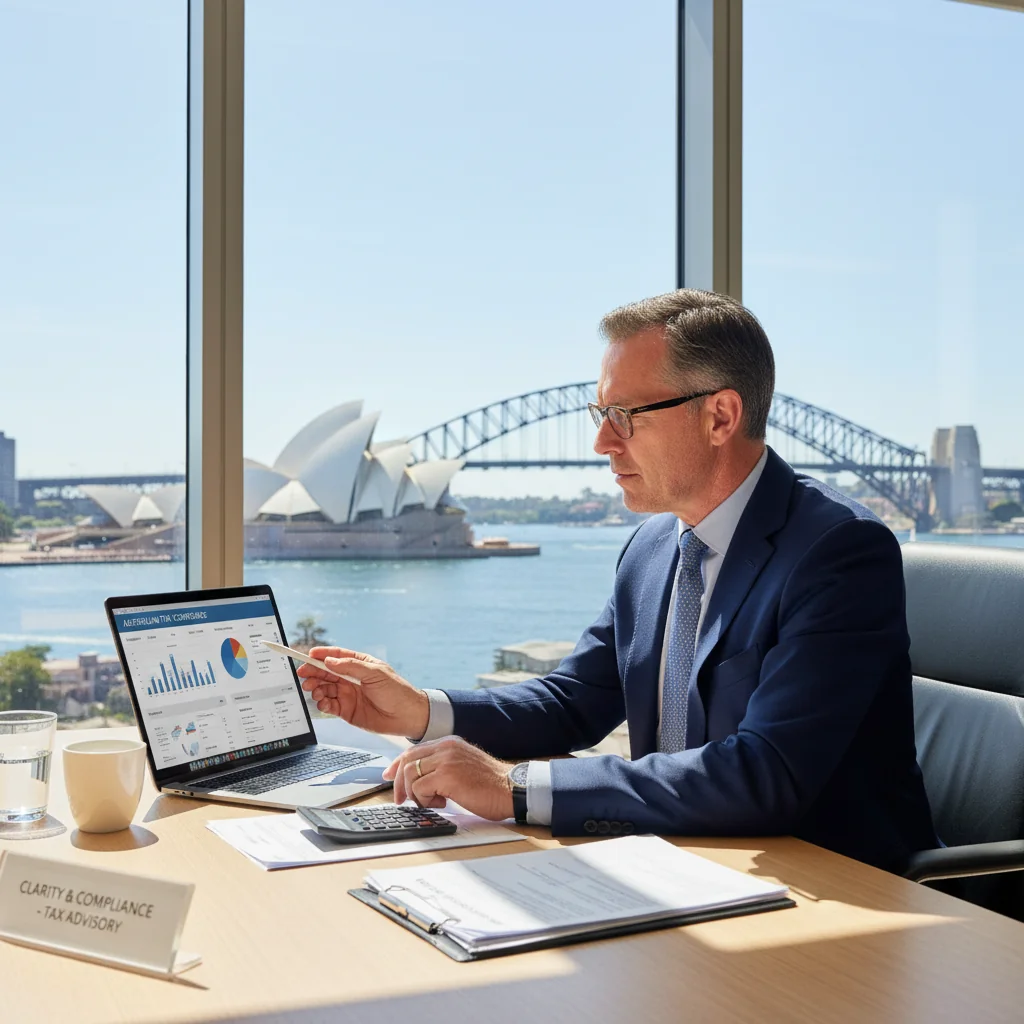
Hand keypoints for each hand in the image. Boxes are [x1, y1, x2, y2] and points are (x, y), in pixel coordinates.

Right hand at [296, 647, 428, 737]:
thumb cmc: (397, 691)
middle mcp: (352, 678)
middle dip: (313, 672)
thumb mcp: (375, 673)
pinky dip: (322, 703)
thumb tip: (329, 661)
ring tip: (314, 690)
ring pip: (325, 688)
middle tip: (304, 674)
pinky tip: (322, 702)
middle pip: (326, 672)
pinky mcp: (346, 710)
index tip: (308, 654)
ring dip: (316, 688)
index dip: (322, 654)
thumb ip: (351, 667)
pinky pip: (329, 705)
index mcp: (360, 664)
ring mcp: (348, 694)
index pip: (337, 656)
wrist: (407, 717)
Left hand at [383, 736, 514, 820]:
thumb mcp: (464, 766)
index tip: (389, 776)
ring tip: (432, 802)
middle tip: (401, 800)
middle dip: (398, 783)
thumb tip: (420, 780)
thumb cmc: (491, 784)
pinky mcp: (447, 775)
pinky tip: (442, 803)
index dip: (397, 765)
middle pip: (407, 760)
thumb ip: (443, 767)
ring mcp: (446, 759)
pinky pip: (419, 788)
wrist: (511, 788)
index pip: (413, 751)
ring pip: (410, 775)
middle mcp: (446, 747)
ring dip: (414, 794)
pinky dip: (424, 800)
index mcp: (450, 743)